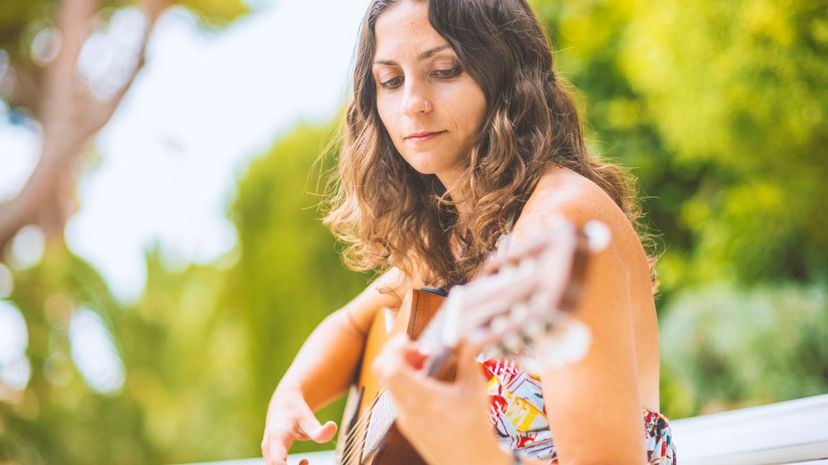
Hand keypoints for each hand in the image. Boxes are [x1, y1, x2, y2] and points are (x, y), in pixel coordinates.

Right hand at [261, 389, 337, 464]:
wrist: (283, 404)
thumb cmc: (297, 412)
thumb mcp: (309, 421)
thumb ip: (320, 430)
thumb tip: (333, 426)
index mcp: (277, 437)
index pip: (278, 461)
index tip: (304, 463)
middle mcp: (269, 447)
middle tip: (308, 462)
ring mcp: (267, 453)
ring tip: (307, 461)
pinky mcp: (270, 456)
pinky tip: (304, 461)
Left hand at [371, 336, 509, 464]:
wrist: (472, 464)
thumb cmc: (476, 429)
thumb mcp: (475, 389)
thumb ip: (468, 358)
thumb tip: (464, 335)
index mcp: (421, 399)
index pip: (390, 368)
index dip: (394, 348)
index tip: (409, 340)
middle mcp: (407, 409)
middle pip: (383, 373)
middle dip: (395, 354)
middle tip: (416, 349)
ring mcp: (404, 419)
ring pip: (389, 384)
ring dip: (400, 367)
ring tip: (425, 363)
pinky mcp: (408, 425)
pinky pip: (397, 396)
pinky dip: (405, 382)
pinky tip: (427, 381)